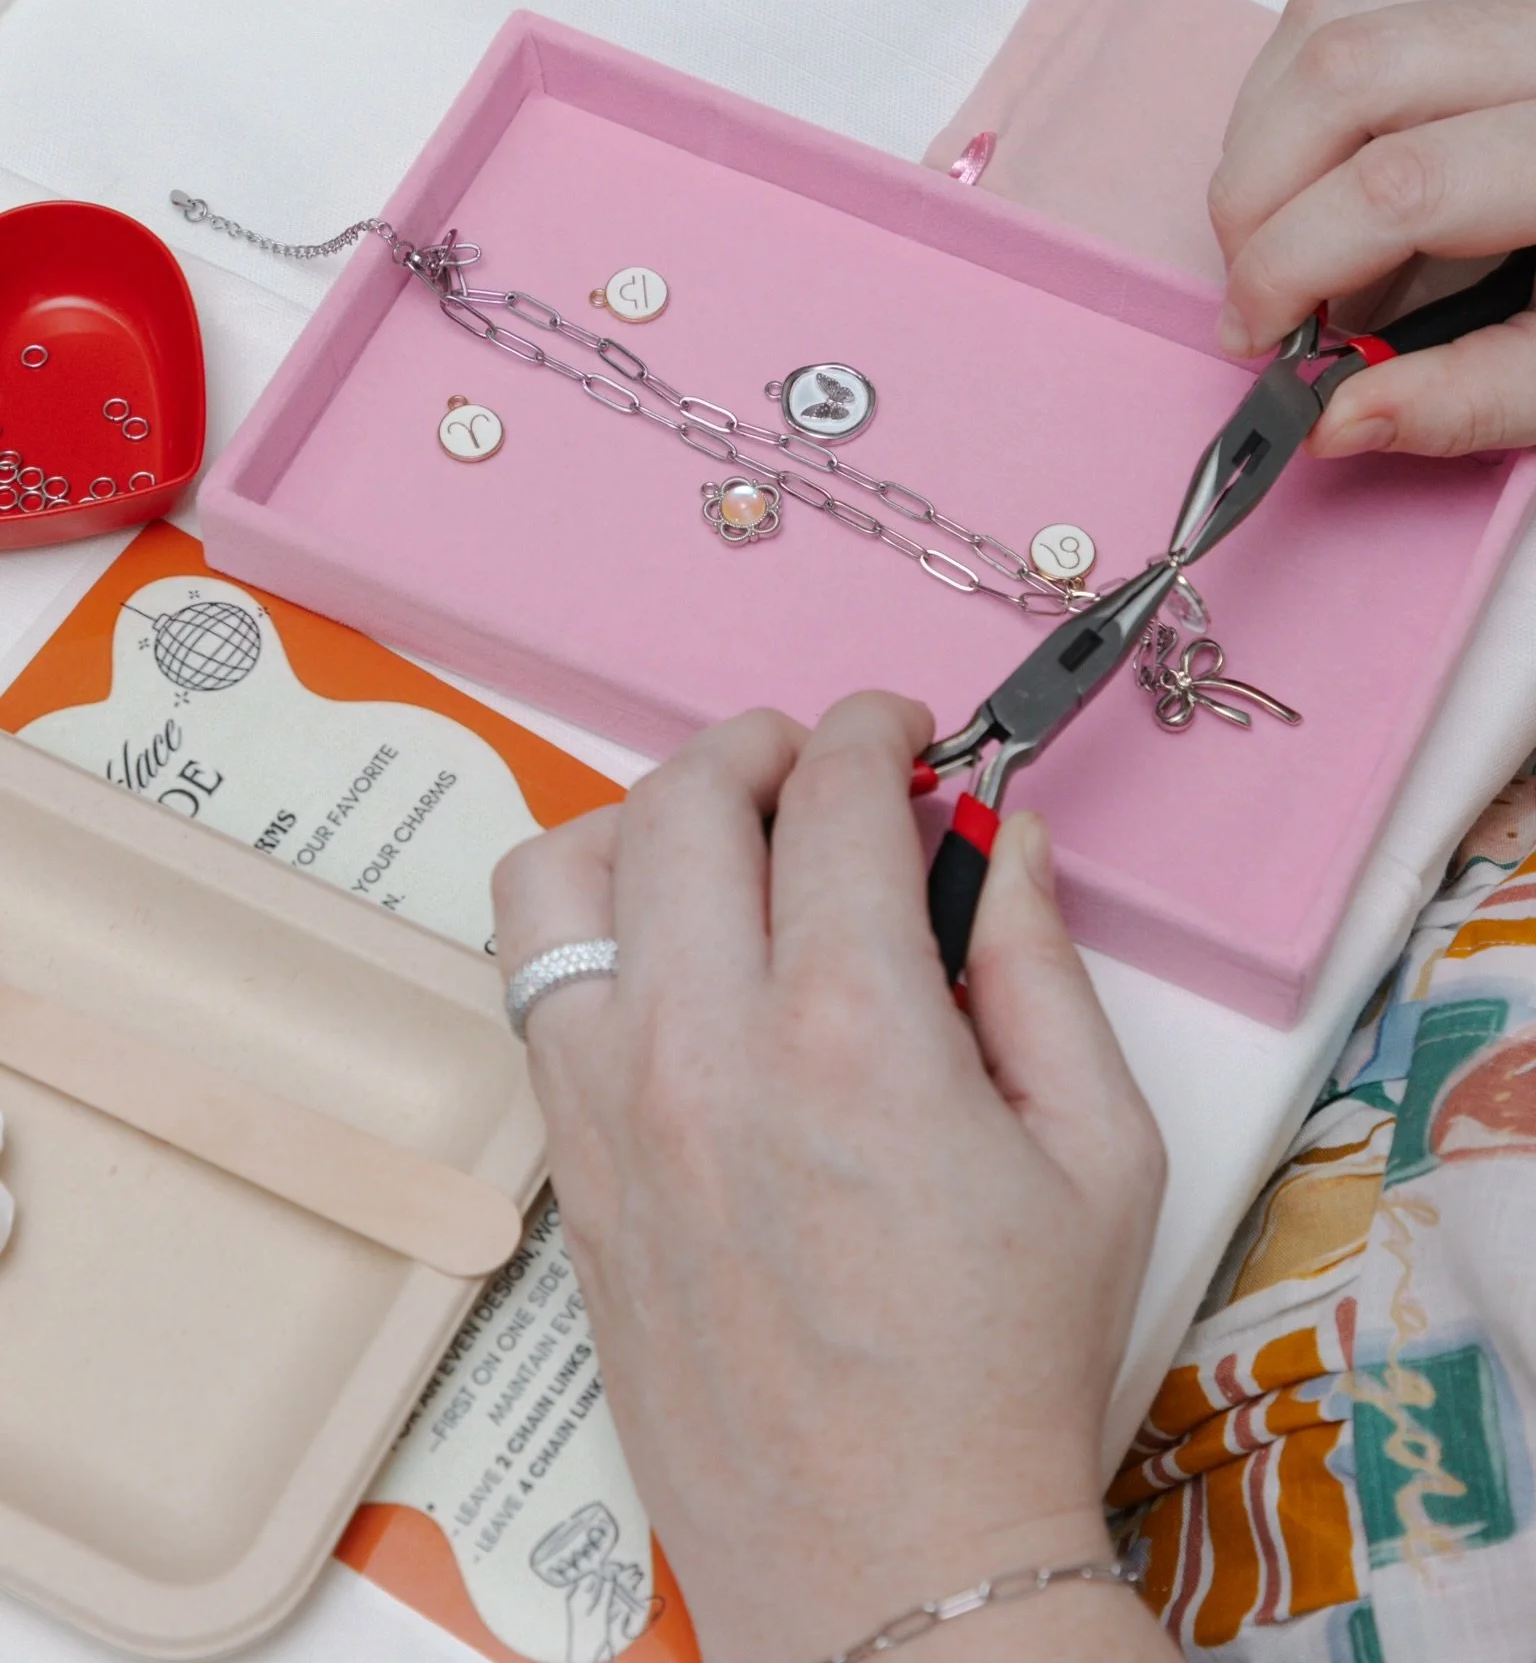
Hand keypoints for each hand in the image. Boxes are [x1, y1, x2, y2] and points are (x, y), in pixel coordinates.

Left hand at [494, 695, 1169, 1662]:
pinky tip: (667, 957)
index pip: (834, 796)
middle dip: (762, 744)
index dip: (875, 731)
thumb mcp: (1101, 1154)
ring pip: (560, 873)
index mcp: (855, 1032)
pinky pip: (531, 987)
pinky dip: (589, 926)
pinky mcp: (571, 1171)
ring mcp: (613, 1111)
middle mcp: (705, 1050)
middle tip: (821, 768)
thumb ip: (1044, 966)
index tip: (902, 733)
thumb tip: (999, 842)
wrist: (892, 1562)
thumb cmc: (1007, 1372)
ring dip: (642, 820)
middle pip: (685, 798)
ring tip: (717, 846)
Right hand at [1209, 0, 1535, 455]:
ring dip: (1264, 131)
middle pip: (1343, 78)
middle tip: (1258, 290)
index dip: (1293, 268)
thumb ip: (1472, 396)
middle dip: (1257, 197)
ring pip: (1332, 18)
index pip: (1396, 187)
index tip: (1262, 340)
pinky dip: (1298, 78)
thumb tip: (1335, 416)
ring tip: (1275, 227)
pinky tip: (1309, 157)